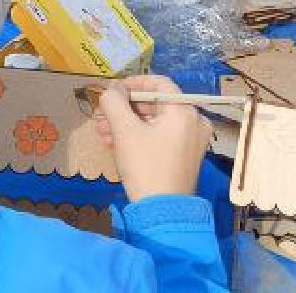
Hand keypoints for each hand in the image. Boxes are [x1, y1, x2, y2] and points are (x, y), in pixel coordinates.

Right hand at [92, 74, 212, 202]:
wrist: (162, 212)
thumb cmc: (146, 166)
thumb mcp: (125, 131)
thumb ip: (115, 102)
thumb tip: (112, 90)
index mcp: (184, 111)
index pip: (159, 83)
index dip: (133, 83)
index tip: (112, 90)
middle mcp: (194, 122)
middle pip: (155, 104)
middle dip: (124, 109)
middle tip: (100, 115)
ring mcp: (192, 141)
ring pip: (155, 122)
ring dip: (127, 124)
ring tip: (102, 132)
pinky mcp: (186, 157)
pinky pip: (161, 137)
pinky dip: (140, 137)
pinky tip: (116, 144)